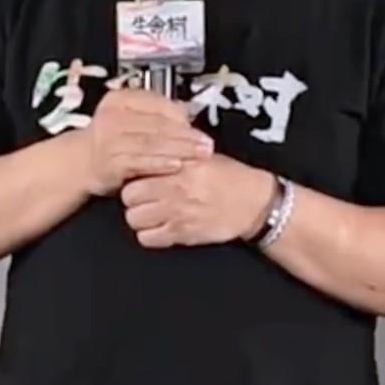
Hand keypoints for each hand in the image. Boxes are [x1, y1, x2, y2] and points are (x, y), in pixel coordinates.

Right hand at [81, 87, 212, 197]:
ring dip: (179, 150)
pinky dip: (160, 164)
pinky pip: (140, 162)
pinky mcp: (110, 161)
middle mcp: (113, 115)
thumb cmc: (113, 140)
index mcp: (120, 99)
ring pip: (151, 143)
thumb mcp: (131, 119)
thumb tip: (187, 113)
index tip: (200, 129)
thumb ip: (156, 115)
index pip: (158, 104)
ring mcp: (110, 138)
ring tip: (199, 156)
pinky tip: (176, 166)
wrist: (81, 163)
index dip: (181, 117)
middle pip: (157, 124)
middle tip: (208, 145)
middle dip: (186, 136)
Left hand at [121, 154, 275, 248]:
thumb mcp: (203, 155)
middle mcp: (174, 189)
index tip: (139, 176)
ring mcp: (177, 214)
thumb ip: (176, 151)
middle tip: (143, 197)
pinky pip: (148, 239)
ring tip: (150, 213)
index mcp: (179, 165)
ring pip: (134, 219)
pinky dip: (150, 235)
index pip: (137, 168)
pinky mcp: (182, 234)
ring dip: (140, 217)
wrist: (255, 204)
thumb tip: (150, 145)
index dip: (135, 174)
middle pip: (129, 196)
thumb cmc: (230, 177)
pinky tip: (159, 228)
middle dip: (133, 197)